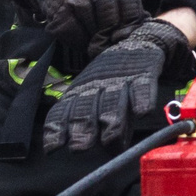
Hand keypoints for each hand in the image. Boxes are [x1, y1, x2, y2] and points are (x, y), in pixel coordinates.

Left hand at [40, 17, 191, 150]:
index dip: (57, 129)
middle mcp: (96, 87)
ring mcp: (119, 80)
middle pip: (86, 109)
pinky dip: (142, 99)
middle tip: (79, 148)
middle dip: (81, 128)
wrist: (134, 41)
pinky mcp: (143, 74)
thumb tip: (107, 155)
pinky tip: (143, 113)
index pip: (63, 112)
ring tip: (110, 138)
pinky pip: (142, 87)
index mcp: (79, 93)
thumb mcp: (92, 95)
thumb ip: (93, 123)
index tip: (52, 149)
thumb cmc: (110, 79)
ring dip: (110, 120)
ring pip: (113, 101)